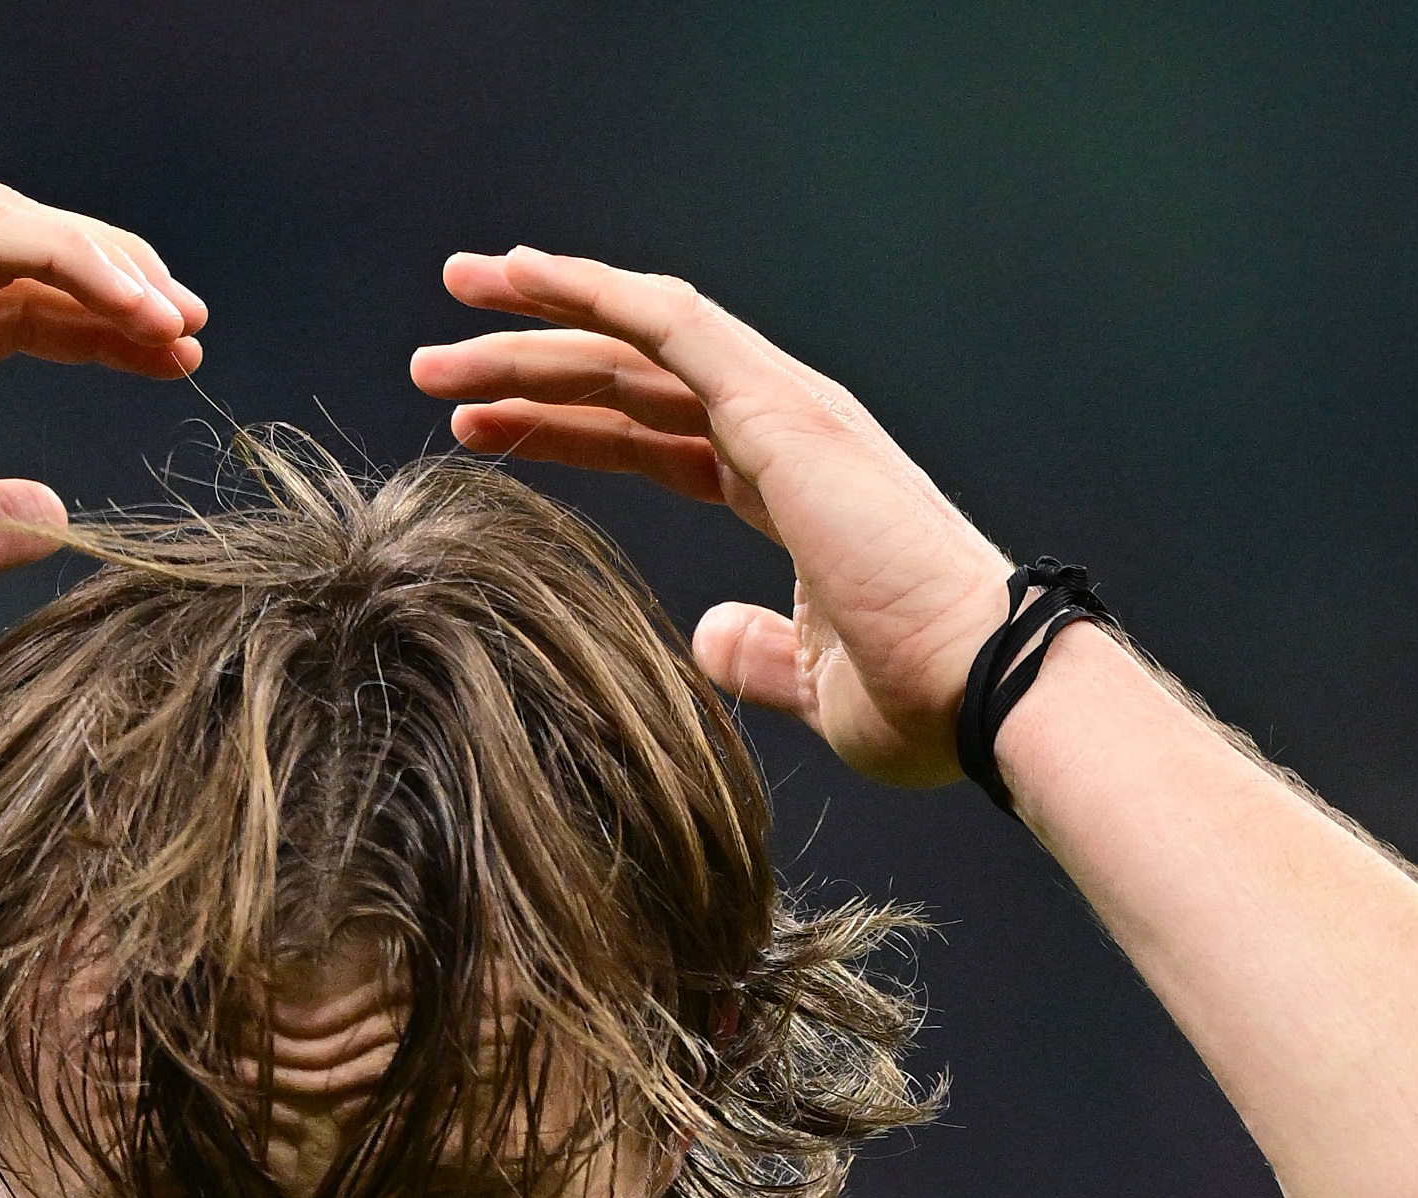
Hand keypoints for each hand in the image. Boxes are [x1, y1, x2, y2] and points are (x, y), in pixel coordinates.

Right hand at [0, 184, 205, 655]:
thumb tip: (52, 513)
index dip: (88, 327)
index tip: (167, 362)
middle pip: (13, 257)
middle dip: (112, 284)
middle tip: (189, 332)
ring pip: (7, 228)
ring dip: (104, 262)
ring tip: (175, 319)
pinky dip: (68, 257)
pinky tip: (130, 306)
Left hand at [413, 250, 1008, 786]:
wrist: (985, 689)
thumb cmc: (923, 701)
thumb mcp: (811, 683)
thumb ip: (756, 653)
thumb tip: (706, 638)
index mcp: (789, 489)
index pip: (653, 439)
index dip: (563, 430)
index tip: (478, 432)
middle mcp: (785, 431)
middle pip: (629, 382)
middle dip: (527, 368)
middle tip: (432, 370)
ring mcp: (784, 410)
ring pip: (635, 341)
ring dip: (535, 321)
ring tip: (448, 307)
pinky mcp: (778, 408)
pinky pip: (668, 324)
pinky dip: (591, 291)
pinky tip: (520, 277)